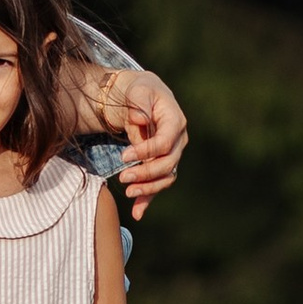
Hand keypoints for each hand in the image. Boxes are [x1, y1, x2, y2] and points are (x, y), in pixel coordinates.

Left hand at [104, 65, 187, 206]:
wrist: (138, 96)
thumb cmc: (138, 90)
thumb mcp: (137, 89)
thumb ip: (138, 102)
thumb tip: (142, 120)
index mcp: (175, 121)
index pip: (166, 142)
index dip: (147, 152)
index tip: (124, 157)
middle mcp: (178, 140)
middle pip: (168, 163)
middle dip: (146, 174)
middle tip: (123, 178)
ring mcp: (172, 153)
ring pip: (166, 177)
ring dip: (149, 189)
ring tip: (128, 192)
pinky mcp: (161, 163)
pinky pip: (158, 184)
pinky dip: (149, 199)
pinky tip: (137, 213)